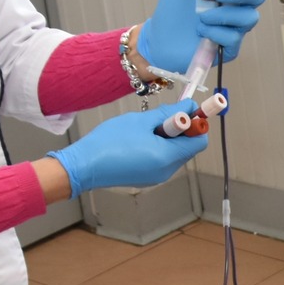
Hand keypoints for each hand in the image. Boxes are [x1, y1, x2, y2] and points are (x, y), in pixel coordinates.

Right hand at [47, 101, 205, 195]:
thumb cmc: (109, 141)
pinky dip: (159, 146)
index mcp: (167, 157)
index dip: (198, 123)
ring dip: (168, 136)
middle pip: (188, 147)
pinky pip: (162, 159)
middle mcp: (166, 171)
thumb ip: (169, 113)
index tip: (189, 109)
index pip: (199, 141)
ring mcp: (156, 176)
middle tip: (161, 116)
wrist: (83, 165)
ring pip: (175, 152)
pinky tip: (139, 138)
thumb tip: (189, 107)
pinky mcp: (147, 177)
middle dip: (181, 129)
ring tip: (145, 128)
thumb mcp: (141, 121)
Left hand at [136, 0, 267, 71]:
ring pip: (248, 18)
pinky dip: (215, 33)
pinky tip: (201, 33)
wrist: (160, 39)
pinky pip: (234, 38)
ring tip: (202, 18)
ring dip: (223, 16)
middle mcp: (235, 7)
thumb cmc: (172, 10)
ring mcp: (235, 28)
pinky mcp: (230, 47)